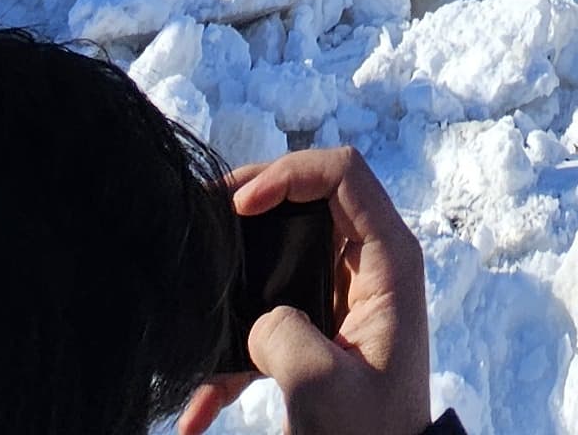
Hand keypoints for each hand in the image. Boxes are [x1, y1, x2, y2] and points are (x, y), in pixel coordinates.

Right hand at [177, 148, 429, 434]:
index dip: (288, 173)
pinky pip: (269, 314)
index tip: (240, 208)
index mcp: (388, 262)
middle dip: (249, 202)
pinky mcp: (318, 327)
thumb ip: (282, 334)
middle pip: (306, 198)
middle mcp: (369, 266)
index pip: (343, 173)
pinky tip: (197, 404)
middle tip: (200, 219)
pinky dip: (232, 350)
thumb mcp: (322, 386)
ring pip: (280, 251)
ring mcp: (343, 295)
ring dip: (234, 269)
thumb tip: (258, 320)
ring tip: (189, 278)